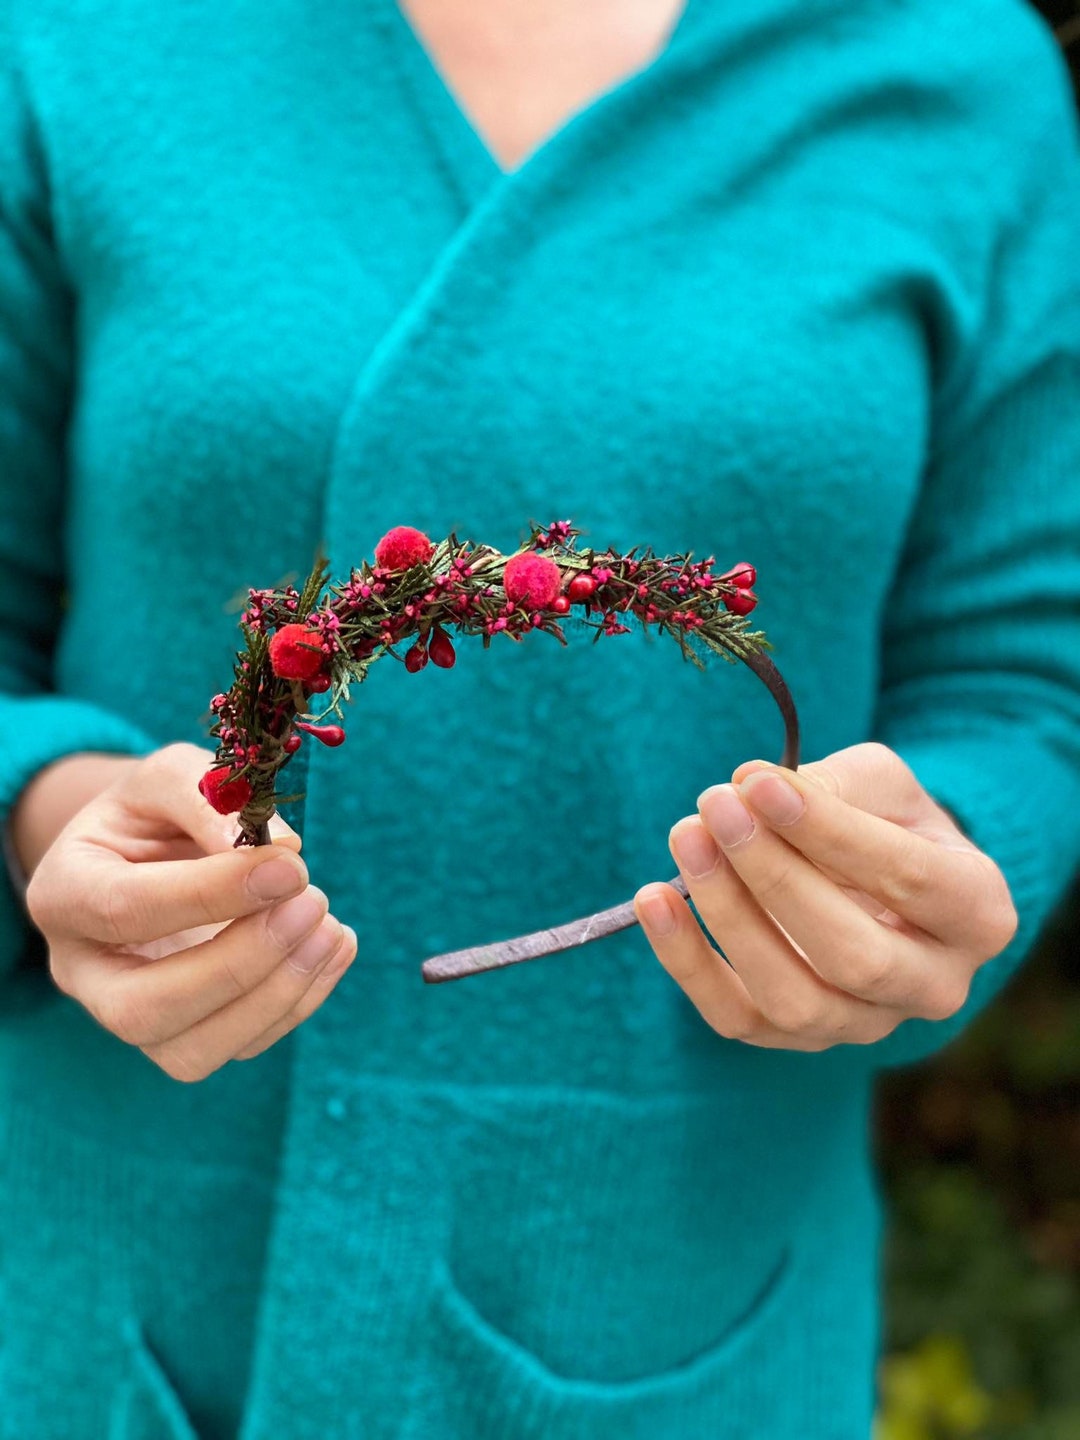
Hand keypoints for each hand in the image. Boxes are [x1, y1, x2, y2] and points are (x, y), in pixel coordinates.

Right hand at [25, 743, 357, 1079]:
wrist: (152, 849)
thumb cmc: (159, 810)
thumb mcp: (175, 776)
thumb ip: (216, 803)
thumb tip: (283, 854)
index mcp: (64, 893)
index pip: (126, 910)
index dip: (212, 894)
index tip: (292, 867)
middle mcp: (83, 971)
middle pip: (143, 1008)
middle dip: (240, 965)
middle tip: (313, 902)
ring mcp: (130, 1013)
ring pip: (191, 1052)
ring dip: (276, 996)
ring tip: (332, 928)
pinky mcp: (184, 1035)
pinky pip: (239, 1047)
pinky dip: (300, 1002)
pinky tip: (335, 945)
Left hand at [632, 742, 1017, 1050]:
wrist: (879, 878)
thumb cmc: (886, 821)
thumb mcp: (881, 784)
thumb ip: (832, 784)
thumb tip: (751, 790)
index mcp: (977, 912)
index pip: (908, 878)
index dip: (827, 831)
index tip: (756, 784)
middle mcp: (935, 985)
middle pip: (853, 955)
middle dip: (774, 879)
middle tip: (715, 808)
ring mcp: (866, 1024)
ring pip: (794, 999)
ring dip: (728, 916)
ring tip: (686, 839)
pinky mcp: (798, 1039)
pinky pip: (736, 1017)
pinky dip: (687, 961)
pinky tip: (654, 899)